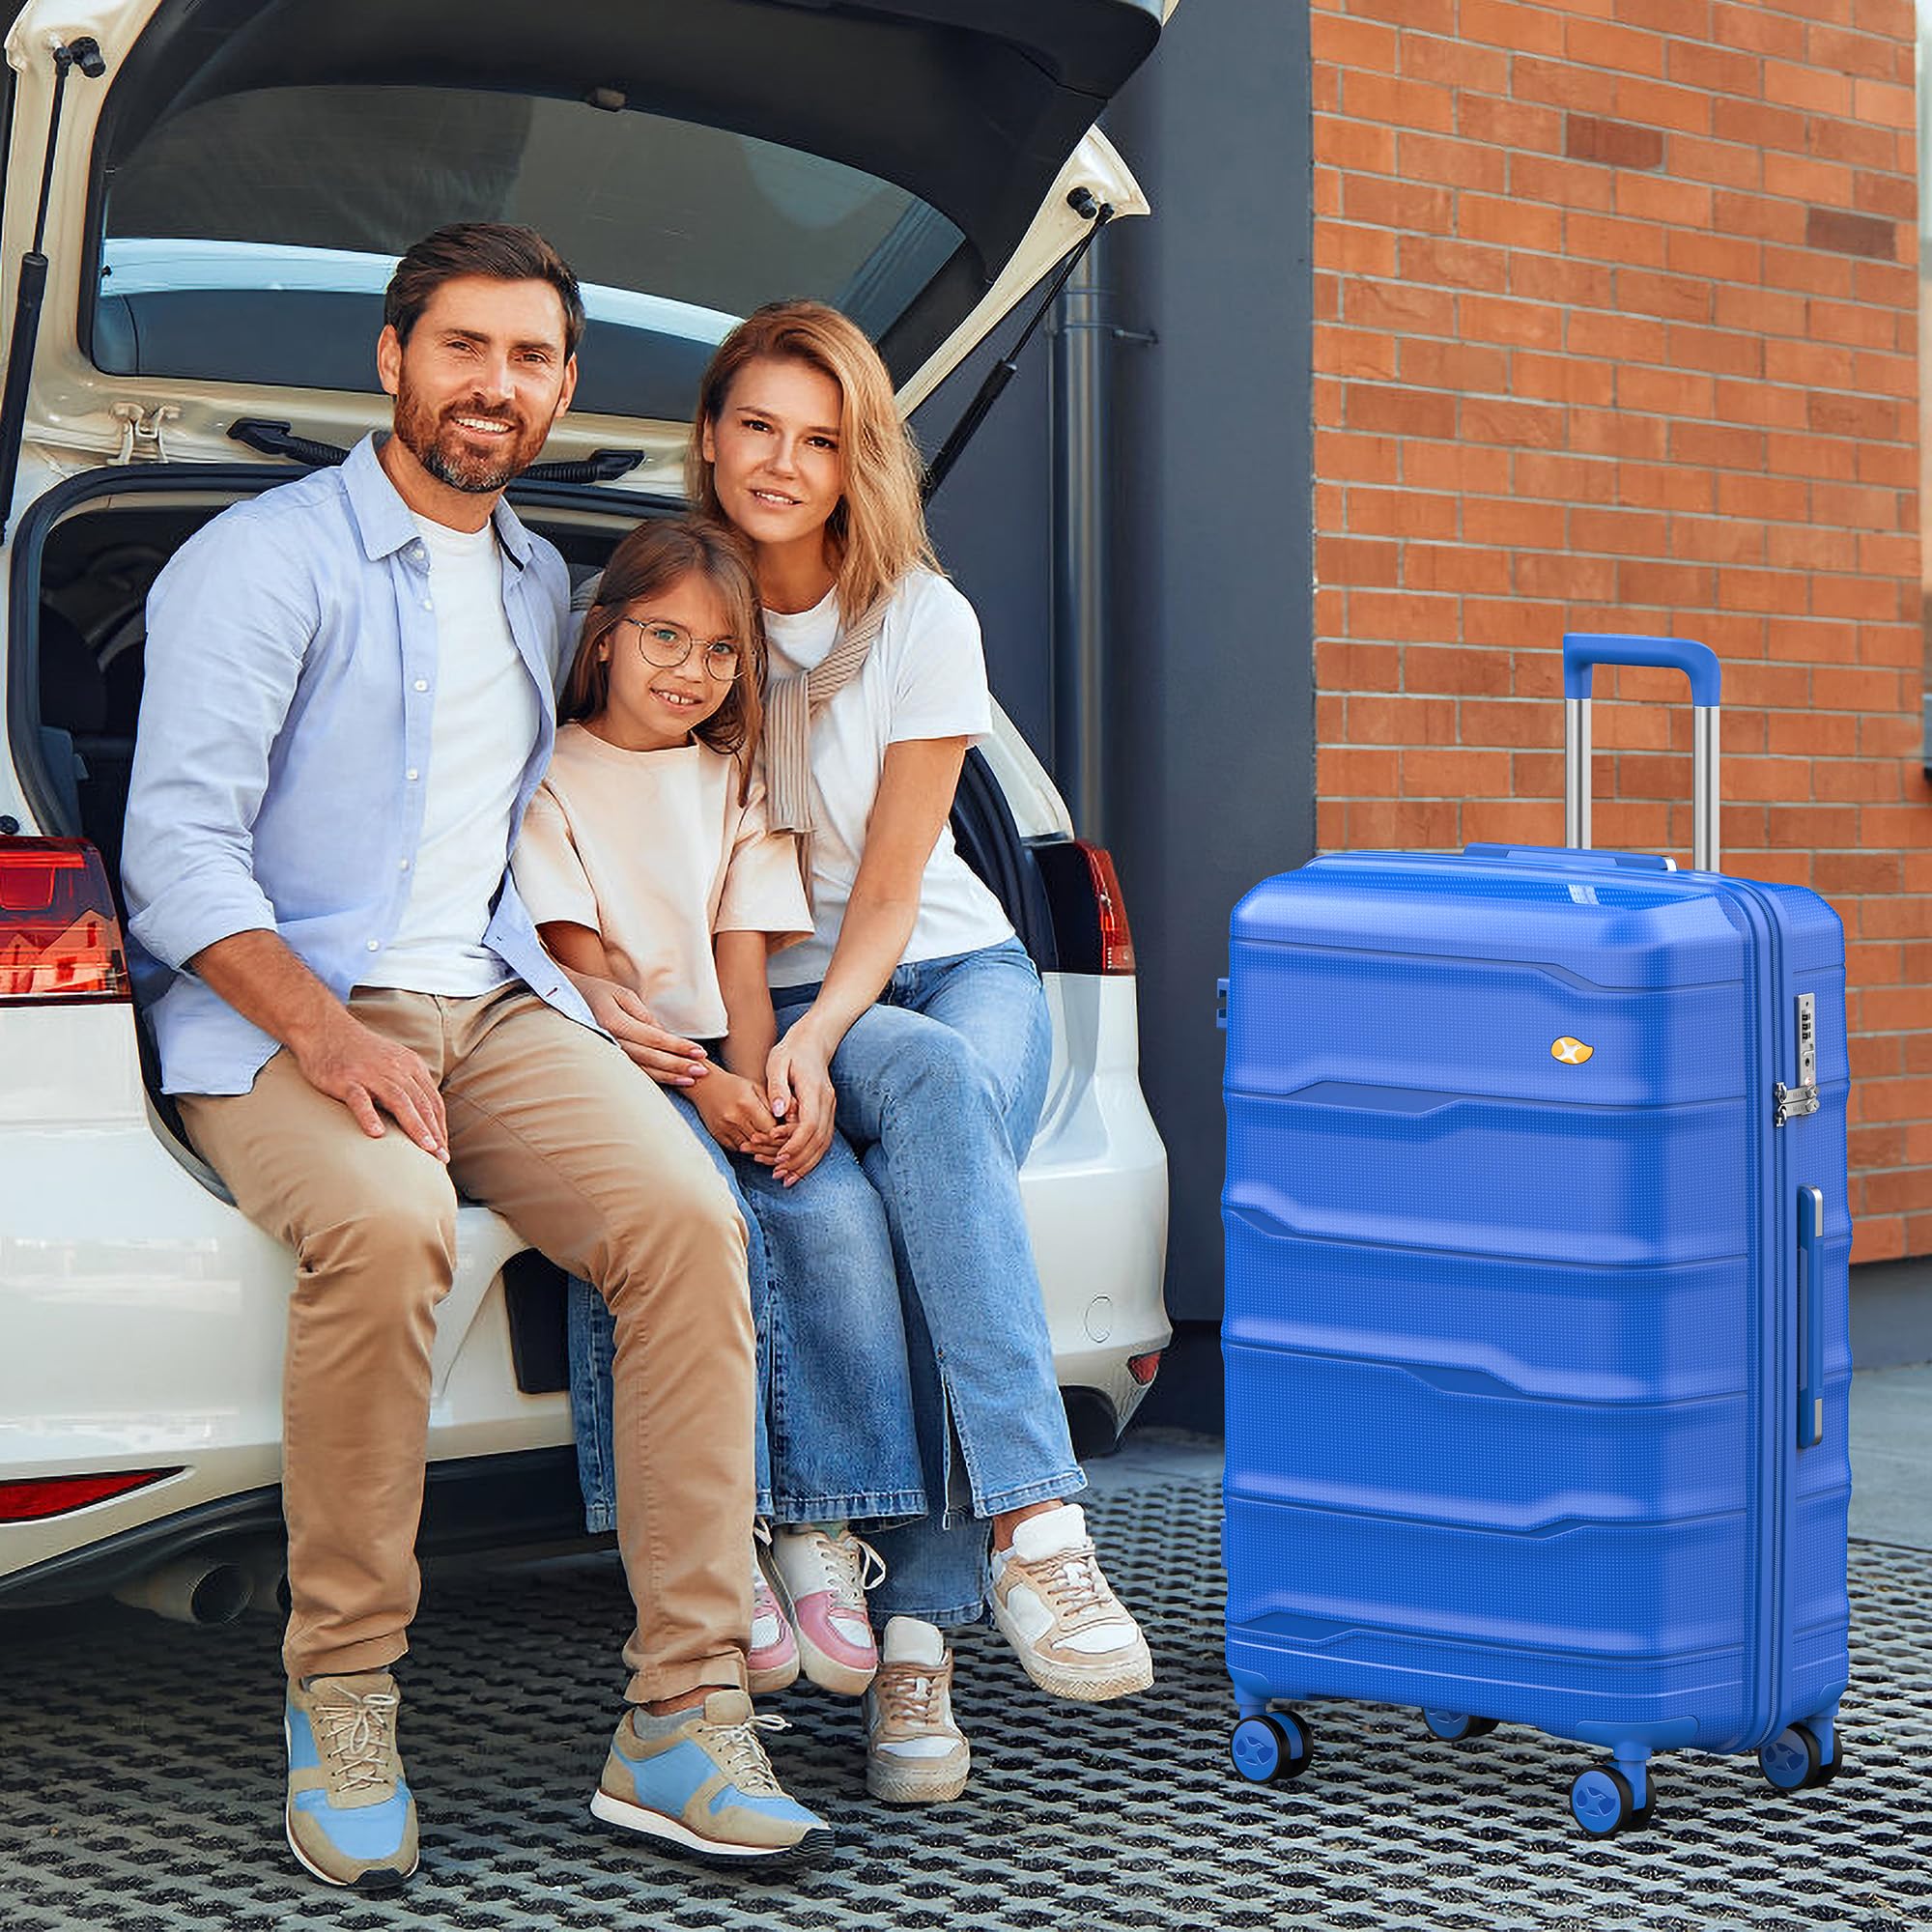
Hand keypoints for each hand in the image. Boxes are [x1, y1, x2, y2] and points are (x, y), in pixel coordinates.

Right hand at [293, 1008, 447, 1158]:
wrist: (325, 1030)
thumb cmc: (361, 1053)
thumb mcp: (394, 1062)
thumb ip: (409, 1084)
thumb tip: (425, 1116)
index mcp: (411, 1066)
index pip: (432, 1101)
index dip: (440, 1126)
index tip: (444, 1150)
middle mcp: (395, 1069)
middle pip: (421, 1103)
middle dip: (434, 1132)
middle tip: (442, 1158)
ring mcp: (370, 1074)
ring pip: (399, 1101)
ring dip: (415, 1126)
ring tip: (425, 1148)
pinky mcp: (346, 1079)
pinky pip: (360, 1099)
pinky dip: (369, 1116)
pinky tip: (377, 1134)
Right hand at [584, 981, 710, 1085]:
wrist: (567, 999)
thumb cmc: (598, 993)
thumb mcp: (622, 995)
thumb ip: (644, 1016)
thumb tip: (665, 1036)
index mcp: (614, 1022)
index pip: (653, 1038)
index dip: (678, 1046)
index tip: (700, 1052)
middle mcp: (609, 1041)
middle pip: (650, 1057)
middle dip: (678, 1064)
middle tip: (702, 1070)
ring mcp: (607, 1053)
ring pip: (642, 1069)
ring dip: (668, 1076)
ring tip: (691, 1079)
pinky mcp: (607, 1060)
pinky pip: (633, 1071)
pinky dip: (653, 1077)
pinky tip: (671, 1081)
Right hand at [691, 1071, 792, 1159]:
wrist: (704, 1085)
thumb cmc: (735, 1085)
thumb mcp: (756, 1087)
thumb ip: (773, 1102)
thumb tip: (794, 1117)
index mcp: (747, 1104)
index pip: (772, 1128)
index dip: (782, 1132)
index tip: (788, 1131)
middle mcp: (735, 1118)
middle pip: (762, 1141)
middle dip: (775, 1143)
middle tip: (785, 1143)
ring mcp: (724, 1129)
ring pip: (751, 1148)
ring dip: (763, 1149)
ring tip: (773, 1146)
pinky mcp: (718, 1136)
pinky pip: (738, 1149)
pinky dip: (749, 1148)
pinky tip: (756, 1145)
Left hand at [765, 1023, 835, 1184]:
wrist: (813, 1041)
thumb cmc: (791, 1051)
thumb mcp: (777, 1062)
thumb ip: (777, 1087)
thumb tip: (778, 1111)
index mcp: (814, 1090)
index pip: (809, 1125)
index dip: (795, 1144)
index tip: (778, 1157)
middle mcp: (827, 1102)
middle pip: (819, 1140)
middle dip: (799, 1161)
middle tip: (778, 1175)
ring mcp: (831, 1108)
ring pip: (824, 1143)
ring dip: (806, 1164)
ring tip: (786, 1178)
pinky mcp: (828, 1112)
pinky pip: (824, 1139)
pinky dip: (812, 1156)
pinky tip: (797, 1167)